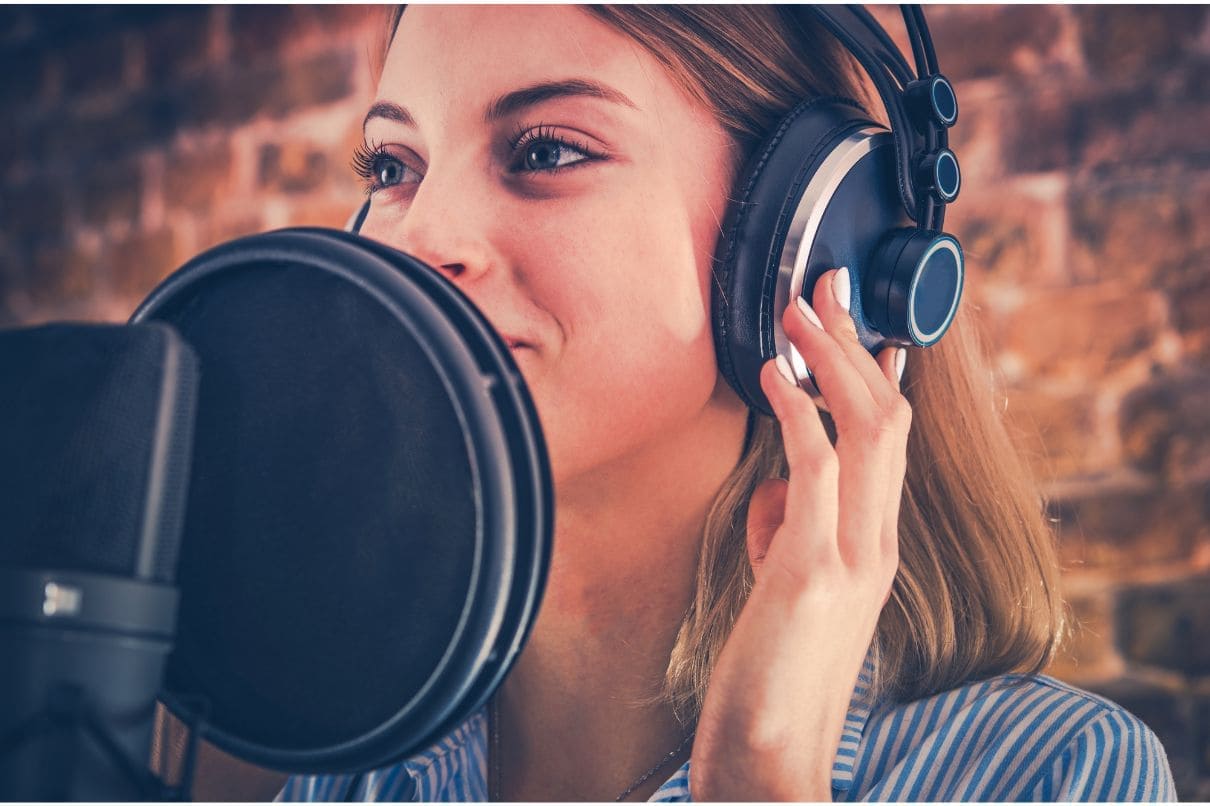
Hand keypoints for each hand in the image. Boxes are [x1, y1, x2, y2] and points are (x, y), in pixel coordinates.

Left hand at [689, 268, 910, 801]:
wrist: (773, 756)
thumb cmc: (772, 673)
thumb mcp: (787, 589)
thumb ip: (791, 531)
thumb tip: (778, 485)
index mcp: (872, 546)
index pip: (889, 444)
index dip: (878, 376)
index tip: (861, 324)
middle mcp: (876, 543)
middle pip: (887, 419)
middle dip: (855, 343)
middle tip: (823, 286)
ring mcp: (852, 556)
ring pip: (867, 430)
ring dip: (831, 357)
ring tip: (797, 304)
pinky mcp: (811, 571)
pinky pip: (816, 471)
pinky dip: (800, 411)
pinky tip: (776, 373)